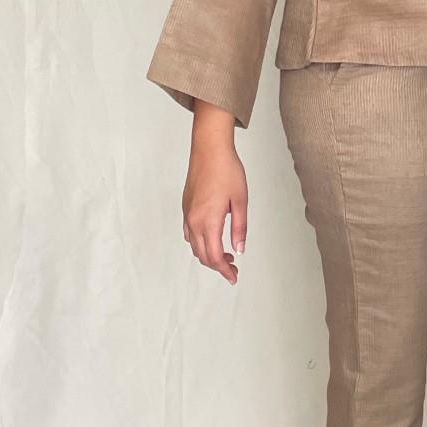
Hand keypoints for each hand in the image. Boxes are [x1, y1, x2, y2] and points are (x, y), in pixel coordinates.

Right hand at [182, 127, 247, 284]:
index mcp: (208, 221)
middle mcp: (193, 220)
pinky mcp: (186, 207)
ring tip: (226, 256)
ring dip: (208, 255)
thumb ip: (240, 229)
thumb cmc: (227, 171)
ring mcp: (187, 214)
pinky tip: (212, 238)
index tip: (234, 277)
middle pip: (202, 255)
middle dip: (217, 266)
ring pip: (194, 245)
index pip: (214, 256)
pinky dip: (200, 243)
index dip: (224, 270)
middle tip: (233, 269)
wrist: (209, 149)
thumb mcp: (241, 201)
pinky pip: (189, 233)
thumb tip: (239, 250)